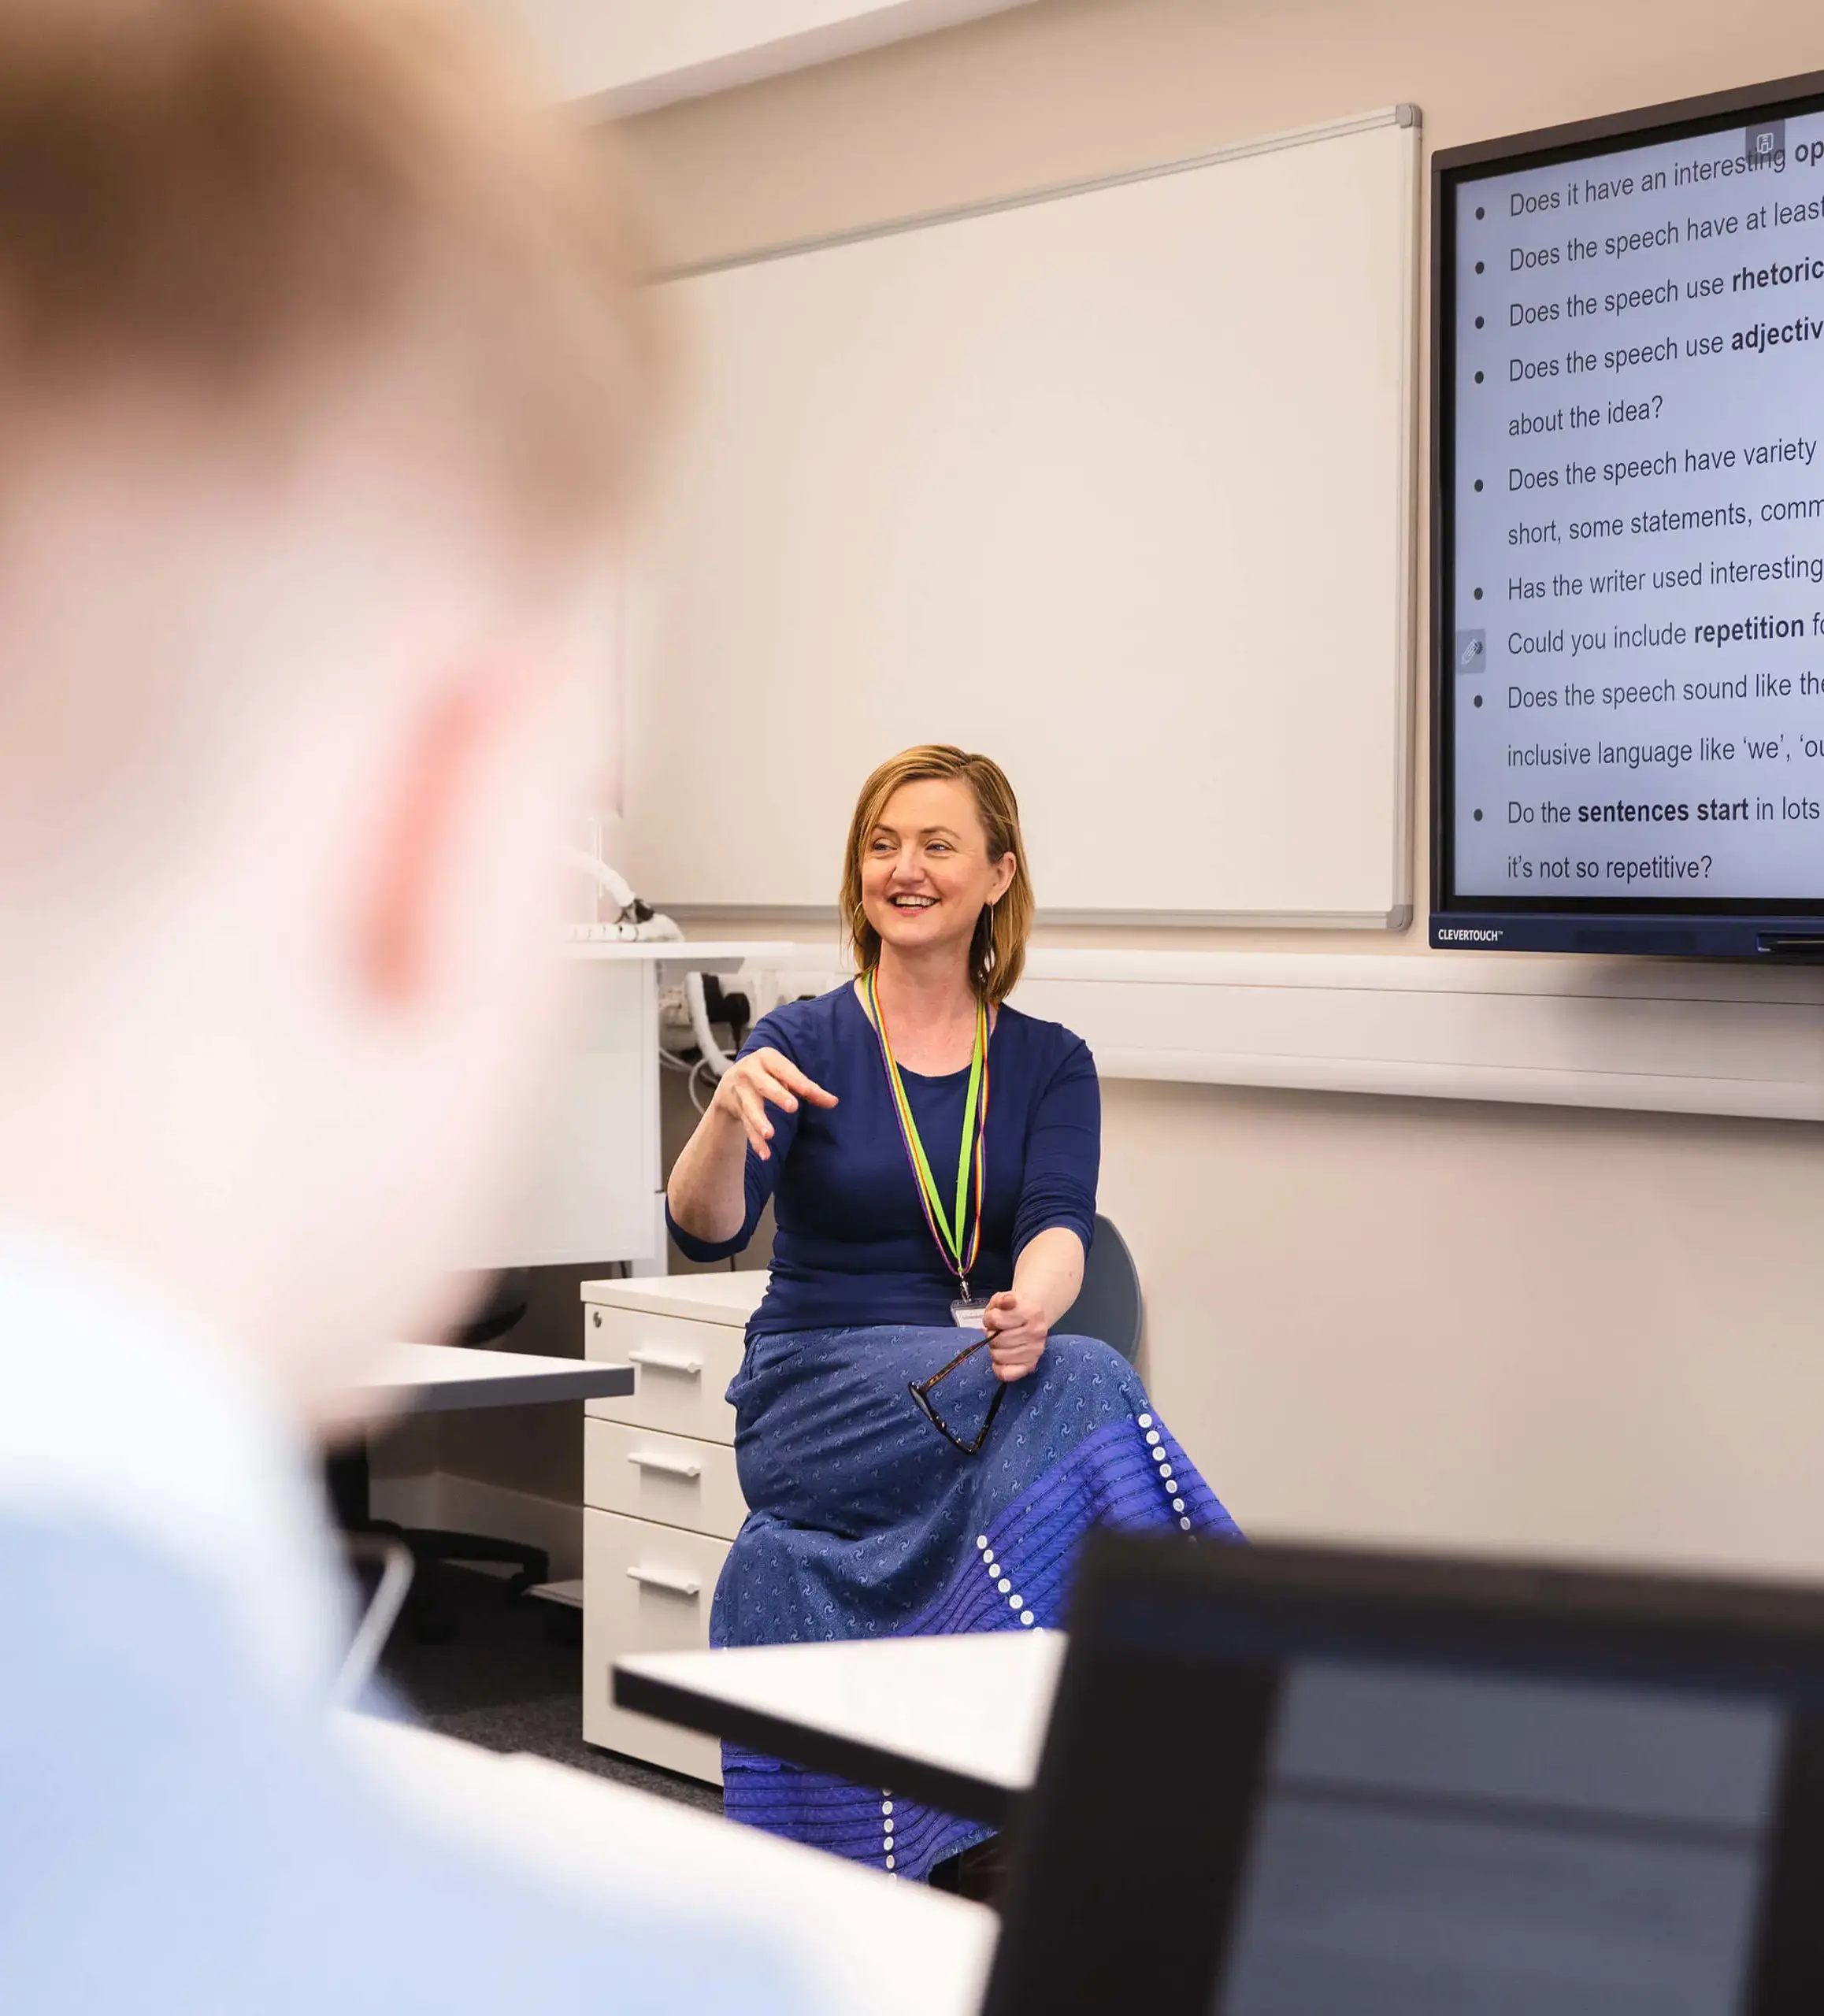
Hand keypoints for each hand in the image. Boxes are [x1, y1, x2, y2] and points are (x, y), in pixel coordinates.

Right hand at [709, 1046, 836, 1160]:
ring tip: (769, 1134)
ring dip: (760, 1121)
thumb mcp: (784, 1075)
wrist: (731, 1082)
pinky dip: (756, 1142)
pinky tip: (765, 1154)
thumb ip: (807, 1088)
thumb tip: (833, 1102)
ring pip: (751, 1108)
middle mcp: (750, 1072)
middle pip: (765, 1085)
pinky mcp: (737, 1110)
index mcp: (767, 1058)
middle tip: (792, 1107)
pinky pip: (746, 1126)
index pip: (786, 1071)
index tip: (813, 1093)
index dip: (800, 1082)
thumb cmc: (768, 1075)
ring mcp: (741, 1091)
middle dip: (778, 1095)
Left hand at [982, 1289, 1047, 1382]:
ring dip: (994, 1350)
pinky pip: (1007, 1374)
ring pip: (999, 1357)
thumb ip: (1001, 1300)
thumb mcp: (1004, 1299)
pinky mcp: (1031, 1365)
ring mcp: (1036, 1350)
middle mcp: (1037, 1332)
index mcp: (1031, 1312)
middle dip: (991, 1335)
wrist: (1033, 1318)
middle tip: (997, 1332)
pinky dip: (999, 1368)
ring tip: (1000, 1343)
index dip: (989, 1319)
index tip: (993, 1318)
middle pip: (996, 1340)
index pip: (996, 1320)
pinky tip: (1001, 1360)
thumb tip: (1006, 1301)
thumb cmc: (1013, 1310)